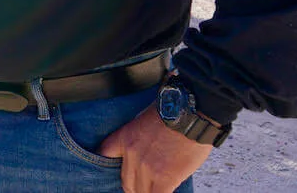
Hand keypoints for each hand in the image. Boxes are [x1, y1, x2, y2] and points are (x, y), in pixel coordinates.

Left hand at [97, 105, 211, 192]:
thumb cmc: (174, 112)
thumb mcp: (145, 119)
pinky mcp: (164, 178)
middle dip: (134, 188)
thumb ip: (139, 140)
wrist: (192, 113)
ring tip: (157, 190)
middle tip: (142, 188)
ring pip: (141, 192)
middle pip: (126, 182)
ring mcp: (147, 167)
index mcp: (125, 137)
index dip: (110, 166)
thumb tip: (145, 154)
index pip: (104, 154)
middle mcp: (132, 154)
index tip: (120, 171)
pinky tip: (166, 191)